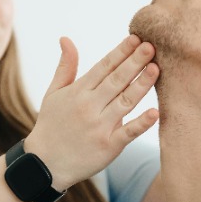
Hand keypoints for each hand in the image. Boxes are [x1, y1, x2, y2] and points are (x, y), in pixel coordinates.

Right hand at [26, 35, 159, 190]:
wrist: (44, 163)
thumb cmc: (51, 125)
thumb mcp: (53, 93)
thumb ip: (65, 66)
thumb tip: (66, 38)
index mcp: (78, 92)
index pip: (103, 66)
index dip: (120, 51)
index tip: (136, 38)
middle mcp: (89, 106)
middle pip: (116, 80)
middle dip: (134, 62)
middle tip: (151, 45)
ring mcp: (99, 127)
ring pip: (125, 102)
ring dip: (142, 85)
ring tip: (156, 68)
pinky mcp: (108, 146)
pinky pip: (128, 133)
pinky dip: (141, 123)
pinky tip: (155, 112)